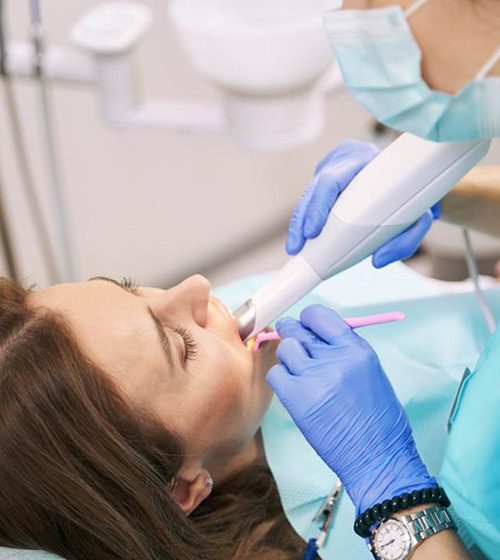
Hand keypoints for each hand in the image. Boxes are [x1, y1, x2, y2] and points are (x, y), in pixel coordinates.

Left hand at [267, 304, 435, 514]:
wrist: (378, 459)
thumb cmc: (380, 421)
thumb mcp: (371, 372)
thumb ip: (344, 351)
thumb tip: (318, 337)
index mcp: (357, 350)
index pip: (320, 316)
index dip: (308, 319)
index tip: (306, 325)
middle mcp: (334, 359)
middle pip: (297, 329)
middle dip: (292, 333)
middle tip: (293, 342)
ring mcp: (314, 378)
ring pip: (285, 350)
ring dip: (288, 359)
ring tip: (300, 375)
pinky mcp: (297, 399)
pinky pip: (276, 374)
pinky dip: (281, 380)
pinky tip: (293, 390)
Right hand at [286, 140, 439, 267]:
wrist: (414, 171)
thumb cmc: (415, 194)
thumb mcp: (419, 217)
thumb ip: (405, 240)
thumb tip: (378, 261)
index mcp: (365, 159)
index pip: (332, 180)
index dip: (318, 206)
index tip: (312, 231)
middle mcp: (345, 158)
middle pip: (314, 188)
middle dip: (300, 221)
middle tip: (295, 248)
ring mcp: (332, 163)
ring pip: (309, 193)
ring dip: (299, 222)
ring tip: (294, 247)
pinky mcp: (326, 173)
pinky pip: (311, 196)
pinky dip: (305, 217)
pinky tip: (300, 236)